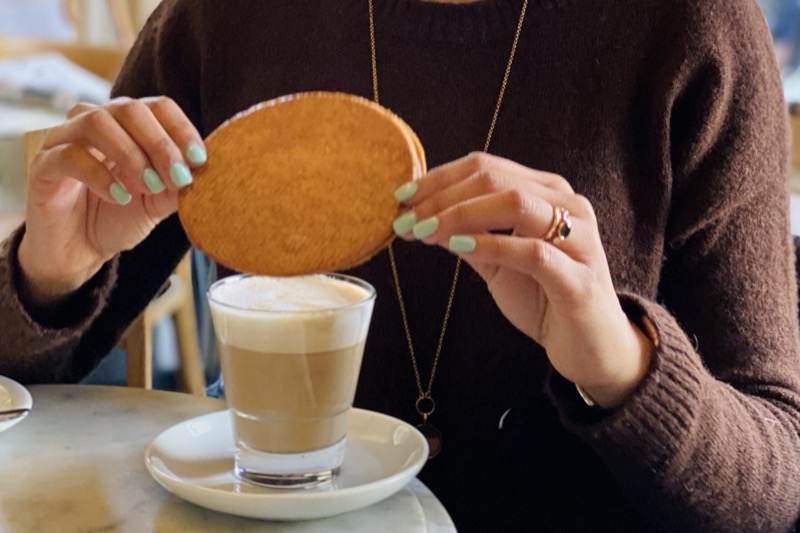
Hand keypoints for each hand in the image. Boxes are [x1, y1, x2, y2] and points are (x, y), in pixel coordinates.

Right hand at [18, 97, 205, 305]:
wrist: (79, 250)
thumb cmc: (118, 217)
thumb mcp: (157, 203)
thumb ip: (177, 186)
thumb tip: (202, 171)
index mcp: (127, 126)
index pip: (157, 106)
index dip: (181, 128)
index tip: (200, 159)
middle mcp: (95, 123)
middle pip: (129, 108)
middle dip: (160, 143)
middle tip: (178, 177)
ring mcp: (64, 140)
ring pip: (96, 122)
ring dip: (130, 154)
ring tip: (148, 187)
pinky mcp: (43, 165)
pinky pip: (69, 155)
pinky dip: (99, 175)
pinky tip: (119, 197)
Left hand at [393, 153, 652, 407]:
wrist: (592, 347)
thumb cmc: (545, 298)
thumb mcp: (498, 262)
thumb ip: (470, 235)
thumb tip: (422, 217)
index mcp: (548, 193)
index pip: (487, 167)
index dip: (439, 178)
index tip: (401, 197)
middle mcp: (569, 205)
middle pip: (495, 179)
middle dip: (441, 197)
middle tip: (405, 218)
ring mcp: (579, 239)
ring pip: (514, 204)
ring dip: (459, 215)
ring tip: (424, 232)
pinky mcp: (579, 278)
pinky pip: (531, 251)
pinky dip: (490, 245)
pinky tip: (456, 248)